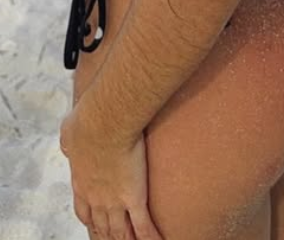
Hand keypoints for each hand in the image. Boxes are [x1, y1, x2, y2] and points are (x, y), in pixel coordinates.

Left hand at [59, 103, 163, 238]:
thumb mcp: (70, 131)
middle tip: (114, 238)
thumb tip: (69, 138)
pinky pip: (143, 225)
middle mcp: (95, 198)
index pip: (84, 211)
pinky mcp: (134, 198)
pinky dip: (149, 237)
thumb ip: (70, 139)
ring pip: (120, 230)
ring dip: (126, 239)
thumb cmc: (87, 121)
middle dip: (107, 234)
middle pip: (101, 226)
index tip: (95, 223)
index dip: (91, 220)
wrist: (104, 122)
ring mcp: (115, 201)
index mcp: (80, 182)